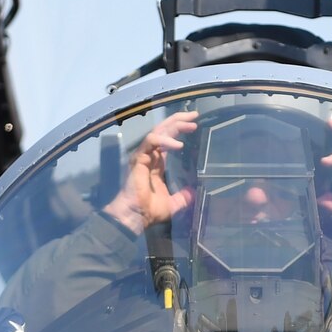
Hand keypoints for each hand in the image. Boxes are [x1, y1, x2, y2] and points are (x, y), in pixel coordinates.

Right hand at [103, 110, 196, 232]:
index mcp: (157, 163)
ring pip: (158, 131)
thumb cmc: (149, 211)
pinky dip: (165, 140)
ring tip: (190, 125)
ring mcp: (144, 155)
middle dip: (179, 120)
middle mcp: (150, 156)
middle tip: (194, 115)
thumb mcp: (173, 204)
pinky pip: (151, 142)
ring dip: (175, 125)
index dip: (179, 129)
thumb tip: (193, 193)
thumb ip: (183, 197)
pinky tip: (178, 145)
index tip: (194, 124)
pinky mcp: (139, 158)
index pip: (168, 139)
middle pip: (164, 130)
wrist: (136, 216)